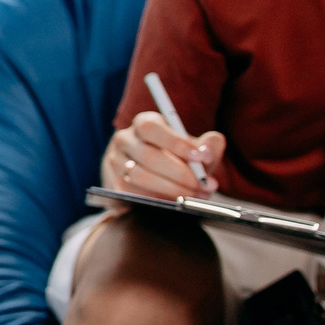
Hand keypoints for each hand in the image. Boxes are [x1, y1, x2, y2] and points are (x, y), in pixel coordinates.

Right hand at [105, 112, 222, 199]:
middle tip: (206, 185)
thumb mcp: (192, 148)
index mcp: (143, 123)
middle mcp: (124, 140)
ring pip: (140, 178)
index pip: (152, 129)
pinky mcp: (115, 185)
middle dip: (181, 174)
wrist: (151, 175)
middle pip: (148, 156)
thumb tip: (209, 150)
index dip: (177, 143)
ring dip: (172, 190)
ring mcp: (115, 163)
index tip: (201, 157)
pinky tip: (177, 202)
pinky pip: (134, 195)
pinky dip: (159, 200)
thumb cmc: (176, 158)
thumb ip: (207, 146)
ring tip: (196, 195)